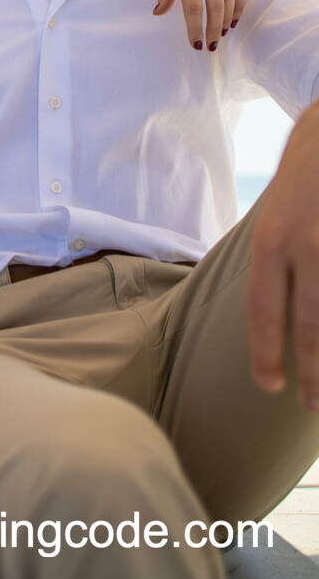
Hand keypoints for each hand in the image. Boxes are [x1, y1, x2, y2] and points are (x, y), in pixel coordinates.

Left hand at [153, 0, 243, 49]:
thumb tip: (159, 13)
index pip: (193, 6)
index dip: (195, 28)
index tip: (195, 44)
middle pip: (215, 5)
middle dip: (213, 29)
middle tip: (211, 46)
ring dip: (227, 20)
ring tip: (221, 34)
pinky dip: (239, 3)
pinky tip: (234, 18)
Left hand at [246, 102, 318, 410]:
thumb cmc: (307, 172)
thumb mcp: (277, 212)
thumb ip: (276, 258)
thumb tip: (273, 315)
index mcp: (271, 240)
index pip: (263, 310)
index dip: (265, 352)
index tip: (269, 385)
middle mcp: (306, 247)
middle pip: (310, 328)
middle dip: (313, 374)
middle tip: (313, 406)